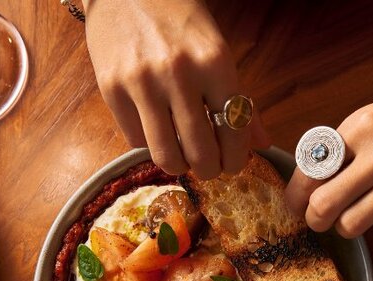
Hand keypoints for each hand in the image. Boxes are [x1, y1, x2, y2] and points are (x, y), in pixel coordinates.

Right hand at [82, 0, 268, 177]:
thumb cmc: (178, 19)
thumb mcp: (217, 50)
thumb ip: (240, 98)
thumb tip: (261, 143)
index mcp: (214, 62)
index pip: (233, 131)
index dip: (236, 159)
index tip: (233, 164)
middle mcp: (178, 74)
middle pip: (200, 152)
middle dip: (209, 170)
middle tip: (209, 167)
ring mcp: (141, 83)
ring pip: (166, 155)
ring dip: (179, 166)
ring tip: (183, 158)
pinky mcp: (111, 89)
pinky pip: (136, 141)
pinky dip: (149, 145)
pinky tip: (156, 131)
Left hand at [284, 65, 372, 237]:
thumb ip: (351, 146)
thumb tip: (316, 180)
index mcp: (363, 125)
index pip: (311, 169)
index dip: (297, 193)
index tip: (295, 203)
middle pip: (324, 206)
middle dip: (314, 219)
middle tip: (317, 219)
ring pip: (352, 224)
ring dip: (349, 224)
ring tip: (356, 213)